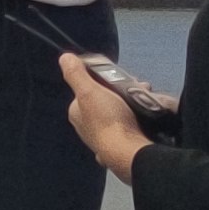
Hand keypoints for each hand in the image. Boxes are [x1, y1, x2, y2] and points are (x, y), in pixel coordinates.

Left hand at [58, 53, 156, 174]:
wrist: (128, 151)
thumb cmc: (108, 120)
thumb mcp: (89, 91)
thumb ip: (76, 74)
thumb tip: (64, 58)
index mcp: (77, 113)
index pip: (88, 88)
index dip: (104, 79)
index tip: (121, 76)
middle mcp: (86, 126)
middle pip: (105, 99)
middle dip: (122, 90)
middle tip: (137, 86)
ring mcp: (103, 137)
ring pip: (118, 111)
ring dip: (131, 102)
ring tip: (143, 98)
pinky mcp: (119, 144)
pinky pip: (127, 124)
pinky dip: (136, 117)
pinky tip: (143, 115)